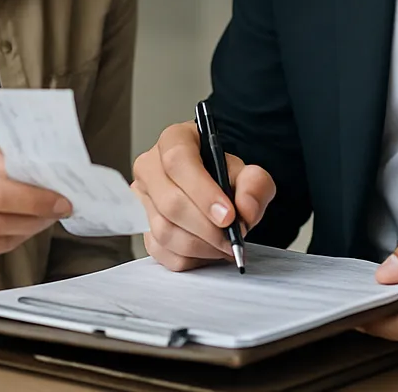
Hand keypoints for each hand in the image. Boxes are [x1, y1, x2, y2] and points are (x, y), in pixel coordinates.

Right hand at [132, 121, 275, 270]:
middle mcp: (150, 166)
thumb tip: (245, 210)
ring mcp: (142, 198)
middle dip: (207, 228)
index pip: (178, 161)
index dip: (203, 192)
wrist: (214, 191)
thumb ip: (255, 185)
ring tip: (225, 245)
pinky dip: (190, 258)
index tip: (228, 216)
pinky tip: (208, 249)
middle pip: (170, 202)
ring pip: (164, 231)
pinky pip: (162, 252)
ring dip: (201, 246)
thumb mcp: (248, 173)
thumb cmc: (224, 176)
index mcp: (174, 140)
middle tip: (233, 239)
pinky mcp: (142, 227)